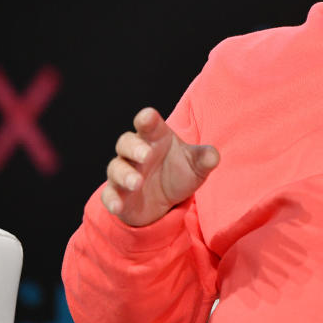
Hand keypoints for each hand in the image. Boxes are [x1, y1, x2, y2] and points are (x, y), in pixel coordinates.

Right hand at [101, 107, 219, 226]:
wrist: (166, 202)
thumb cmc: (179, 172)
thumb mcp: (196, 166)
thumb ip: (204, 158)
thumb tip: (213, 156)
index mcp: (155, 138)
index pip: (148, 124)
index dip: (147, 119)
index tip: (147, 117)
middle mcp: (136, 153)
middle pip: (126, 142)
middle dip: (134, 148)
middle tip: (146, 156)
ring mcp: (124, 173)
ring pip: (116, 167)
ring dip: (124, 174)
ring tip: (137, 182)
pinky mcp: (118, 194)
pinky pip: (108, 195)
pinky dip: (111, 200)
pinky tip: (118, 206)